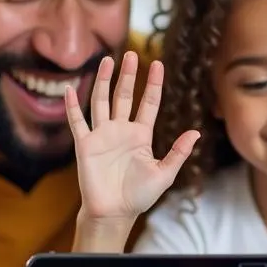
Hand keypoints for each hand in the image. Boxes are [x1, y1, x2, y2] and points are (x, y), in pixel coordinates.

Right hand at [66, 50, 198, 222]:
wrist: (114, 213)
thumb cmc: (139, 196)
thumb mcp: (165, 173)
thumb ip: (179, 152)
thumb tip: (196, 132)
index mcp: (142, 135)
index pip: (149, 103)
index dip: (153, 84)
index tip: (157, 63)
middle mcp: (121, 130)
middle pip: (125, 96)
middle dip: (129, 75)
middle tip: (131, 54)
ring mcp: (102, 135)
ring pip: (102, 101)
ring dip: (105, 81)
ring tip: (109, 61)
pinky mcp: (85, 145)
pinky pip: (78, 122)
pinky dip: (72, 106)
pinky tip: (69, 89)